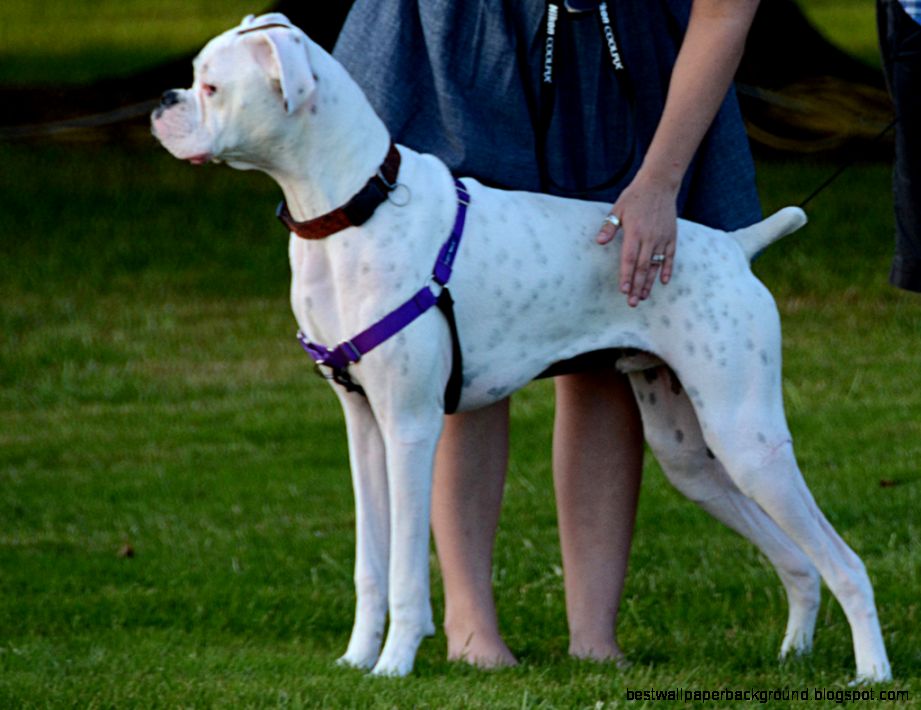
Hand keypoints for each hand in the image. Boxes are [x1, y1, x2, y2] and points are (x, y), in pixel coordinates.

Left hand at [596, 175, 678, 307]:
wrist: (660, 184)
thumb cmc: (635, 197)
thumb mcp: (618, 209)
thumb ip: (609, 227)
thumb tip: (599, 241)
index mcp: (635, 232)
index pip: (629, 259)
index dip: (626, 276)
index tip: (624, 290)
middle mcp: (650, 238)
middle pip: (643, 267)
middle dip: (637, 286)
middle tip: (632, 303)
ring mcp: (662, 238)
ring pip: (656, 265)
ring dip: (650, 282)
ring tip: (644, 297)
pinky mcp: (671, 236)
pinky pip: (670, 257)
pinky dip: (667, 269)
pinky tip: (663, 282)